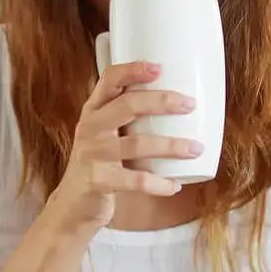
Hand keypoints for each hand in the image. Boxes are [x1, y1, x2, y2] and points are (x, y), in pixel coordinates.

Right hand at [43, 61, 200, 233]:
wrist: (74, 204)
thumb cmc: (102, 162)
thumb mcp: (107, 134)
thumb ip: (129, 117)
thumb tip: (180, 102)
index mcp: (94, 110)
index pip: (109, 79)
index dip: (133, 70)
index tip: (159, 67)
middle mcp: (91, 127)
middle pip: (128, 105)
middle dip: (162, 101)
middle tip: (191, 104)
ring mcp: (92, 153)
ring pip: (137, 144)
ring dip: (171, 146)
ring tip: (196, 148)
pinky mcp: (98, 180)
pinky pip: (135, 180)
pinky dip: (159, 183)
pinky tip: (175, 185)